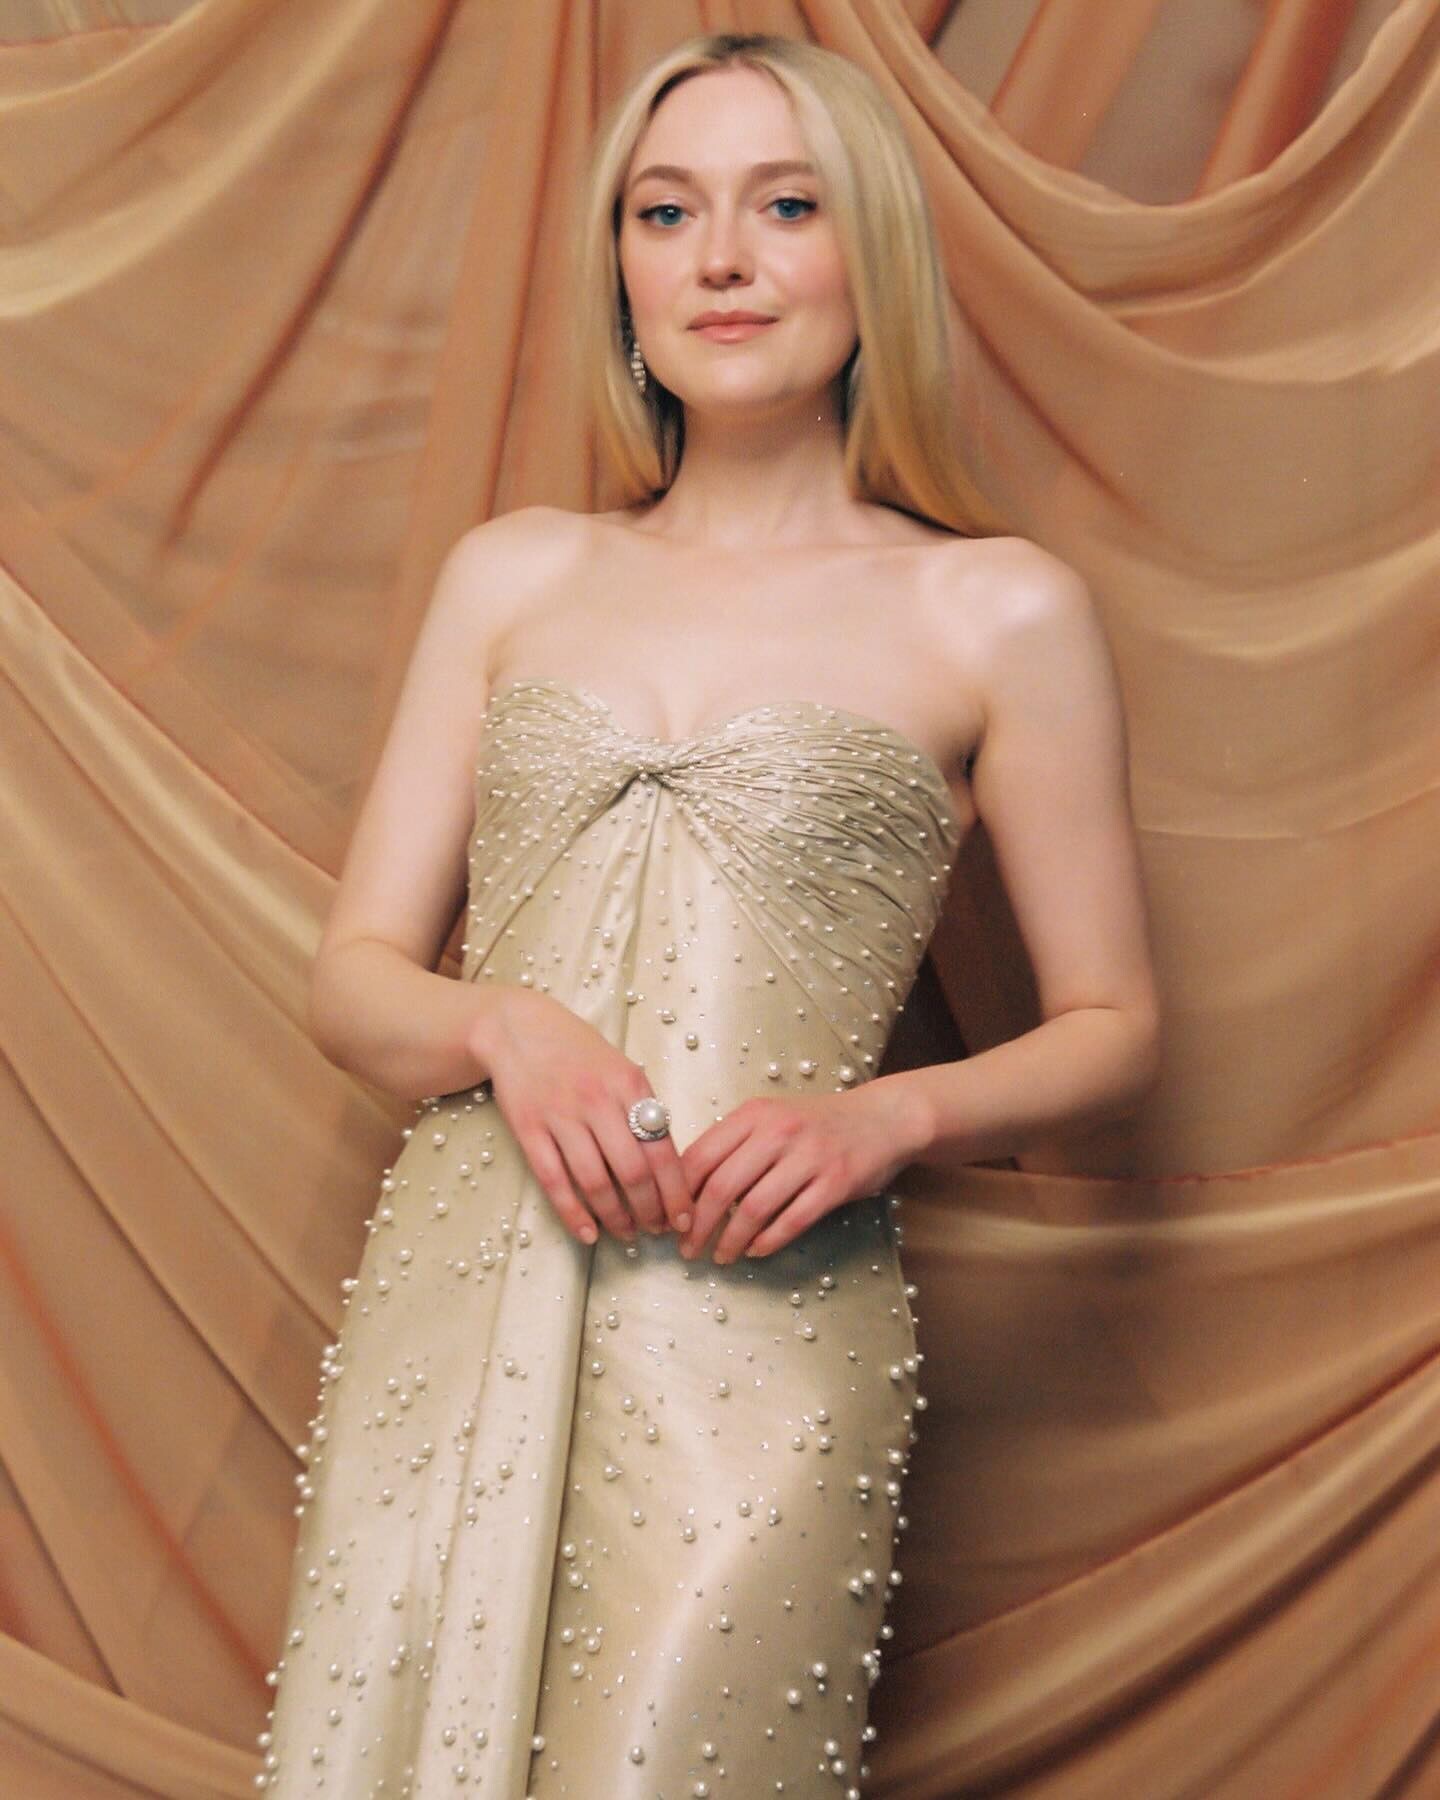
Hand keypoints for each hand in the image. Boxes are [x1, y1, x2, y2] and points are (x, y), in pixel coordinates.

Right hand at [469, 988, 692, 1246]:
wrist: (519, 1028)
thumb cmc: (578, 1051)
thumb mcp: (622, 1069)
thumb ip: (644, 1109)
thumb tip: (669, 1163)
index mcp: (630, 1085)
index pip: (662, 1150)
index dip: (676, 1192)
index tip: (684, 1218)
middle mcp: (598, 1101)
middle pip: (633, 1172)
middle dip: (650, 1210)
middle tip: (657, 1231)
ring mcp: (561, 1116)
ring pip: (595, 1181)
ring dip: (616, 1217)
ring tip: (628, 1233)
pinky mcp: (529, 1130)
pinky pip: (554, 1181)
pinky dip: (573, 1214)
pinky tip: (589, 1233)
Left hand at [677, 1088, 917, 1263]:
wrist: (883, 1118)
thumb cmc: (817, 1124)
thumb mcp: (771, 1119)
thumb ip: (734, 1145)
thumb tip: (688, 1188)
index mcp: (753, 1115)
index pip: (700, 1156)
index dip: (678, 1194)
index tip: (668, 1221)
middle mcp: (778, 1131)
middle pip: (721, 1186)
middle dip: (697, 1225)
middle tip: (687, 1249)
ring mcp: (809, 1156)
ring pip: (754, 1208)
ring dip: (730, 1240)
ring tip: (720, 1255)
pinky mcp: (836, 1182)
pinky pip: (792, 1220)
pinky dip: (768, 1241)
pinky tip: (756, 1251)